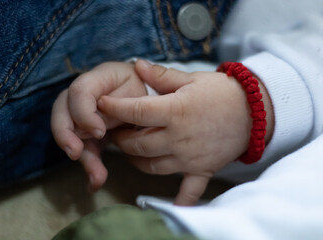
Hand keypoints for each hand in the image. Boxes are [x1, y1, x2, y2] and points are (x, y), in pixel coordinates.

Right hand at [51, 62, 146, 190]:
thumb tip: (96, 130)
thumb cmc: (144, 90)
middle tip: (75, 153)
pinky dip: (90, 165)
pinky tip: (95, 184)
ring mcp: (82, 111)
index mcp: (98, 78)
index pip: (79, 91)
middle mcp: (84, 93)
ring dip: (82, 156)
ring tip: (96, 177)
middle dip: (64, 133)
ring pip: (70, 131)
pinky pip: (84, 146)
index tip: (99, 131)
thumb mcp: (138, 94)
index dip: (83, 112)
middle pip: (61, 109)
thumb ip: (119, 108)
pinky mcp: (88, 130)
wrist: (147, 94)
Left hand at [98, 60, 273, 204]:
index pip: (134, 111)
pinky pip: (189, 191)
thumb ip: (161, 75)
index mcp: (175, 111)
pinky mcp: (202, 170)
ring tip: (131, 150)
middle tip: (115, 131)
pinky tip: (171, 208)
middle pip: (137, 144)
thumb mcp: (190, 79)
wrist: (255, 111)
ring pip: (151, 166)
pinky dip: (180, 200)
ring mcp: (189, 157)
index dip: (113, 108)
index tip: (101, 106)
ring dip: (136, 160)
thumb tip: (136, 65)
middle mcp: (178, 138)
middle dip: (120, 139)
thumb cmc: (221, 92)